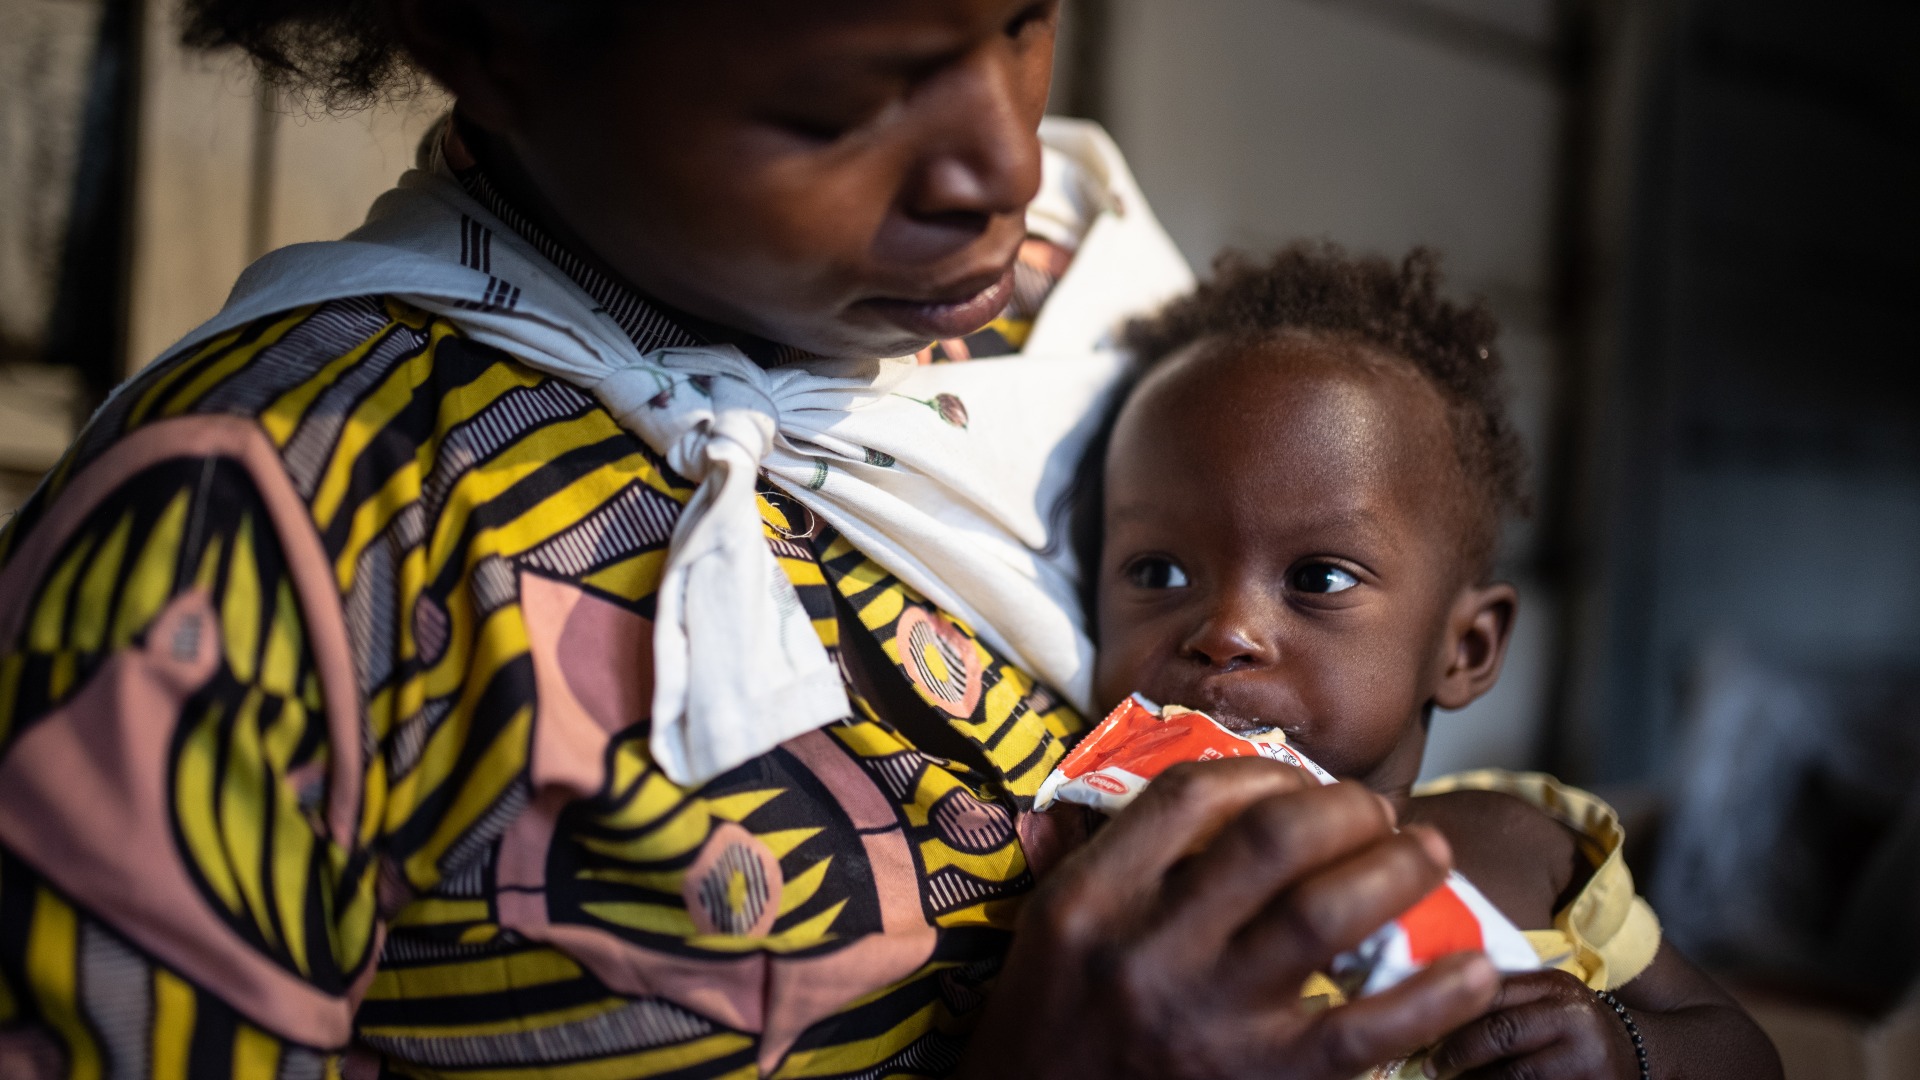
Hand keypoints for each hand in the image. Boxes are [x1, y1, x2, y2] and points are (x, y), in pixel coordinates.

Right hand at [959, 758, 1500, 1079]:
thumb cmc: (1056, 1024)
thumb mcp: (1056, 926)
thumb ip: (1122, 856)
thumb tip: (1228, 792)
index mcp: (1093, 899)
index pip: (1191, 796)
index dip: (1264, 771)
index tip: (1299, 781)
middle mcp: (1148, 950)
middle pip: (1273, 839)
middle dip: (1348, 809)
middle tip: (1380, 813)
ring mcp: (1207, 1020)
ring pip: (1326, 914)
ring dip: (1397, 870)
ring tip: (1428, 855)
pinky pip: (1365, 1029)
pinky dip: (1434, 994)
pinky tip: (1472, 971)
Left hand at [1427, 970, 1638, 1078]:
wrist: (1638, 1053)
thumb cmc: (1572, 1025)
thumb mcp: (1546, 999)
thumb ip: (1502, 998)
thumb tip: (1432, 1005)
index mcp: (1553, 986)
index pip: (1491, 993)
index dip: (1451, 1013)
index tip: (1422, 1031)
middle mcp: (1572, 1018)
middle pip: (1500, 1034)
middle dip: (1457, 1053)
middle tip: (1431, 1068)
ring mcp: (1586, 1059)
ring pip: (1516, 1075)